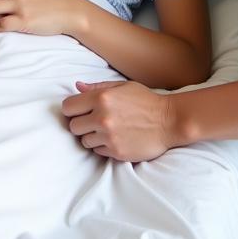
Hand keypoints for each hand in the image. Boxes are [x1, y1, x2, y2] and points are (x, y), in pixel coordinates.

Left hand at [62, 80, 177, 161]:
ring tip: (107, 131)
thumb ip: (97, 87)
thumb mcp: (122, 86)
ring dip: (92, 137)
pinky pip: (98, 152)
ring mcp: (109, 137)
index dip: (72, 109)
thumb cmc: (146, 101)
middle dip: (81, 124)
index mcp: (101, 98)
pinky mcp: (116, 152)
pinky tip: (116, 139)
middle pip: (73, 126)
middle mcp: (102, 117)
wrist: (169, 121)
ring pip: (85, 141)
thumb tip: (77, 87)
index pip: (68, 107)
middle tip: (93, 122)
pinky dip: (104, 147)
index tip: (79, 111)